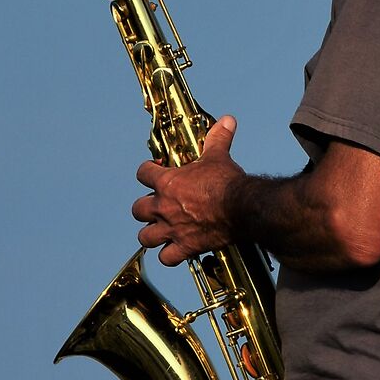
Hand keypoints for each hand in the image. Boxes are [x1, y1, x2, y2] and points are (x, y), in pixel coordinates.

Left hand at [132, 116, 240, 265]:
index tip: (156, 171)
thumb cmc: (228, 183)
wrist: (242, 208)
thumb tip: (227, 121)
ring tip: (160, 232)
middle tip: (157, 207)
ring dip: (151, 235)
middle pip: (138, 209)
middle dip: (144, 209)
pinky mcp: (185, 247)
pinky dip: (169, 256)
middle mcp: (164, 207)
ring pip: (145, 237)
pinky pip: (167, 258)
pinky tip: (176, 252)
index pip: (142, 173)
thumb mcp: (219, 156)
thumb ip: (218, 139)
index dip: (147, 171)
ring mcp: (172, 229)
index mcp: (167, 183)